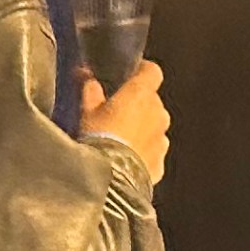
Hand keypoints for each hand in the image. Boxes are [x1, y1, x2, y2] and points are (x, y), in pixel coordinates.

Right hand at [80, 57, 170, 188]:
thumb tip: (87, 76)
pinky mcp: (161, 162)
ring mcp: (162, 139)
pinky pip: (153, 150)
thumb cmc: (98, 138)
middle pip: (153, 101)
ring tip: (121, 139)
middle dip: (138, 104)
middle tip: (117, 113)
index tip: (132, 74)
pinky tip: (126, 158)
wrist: (110, 179)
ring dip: (142, 128)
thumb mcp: (87, 111)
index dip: (142, 71)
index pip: (152, 72)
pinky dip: (143, 151)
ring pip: (155, 126)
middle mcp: (159, 113)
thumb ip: (90, 89)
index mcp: (142, 94)